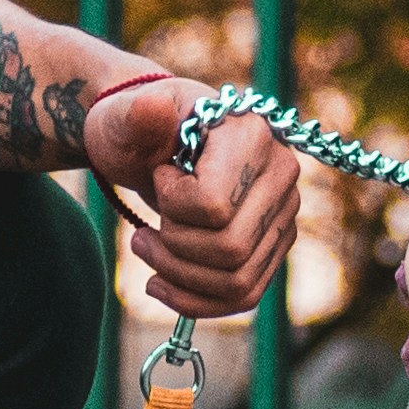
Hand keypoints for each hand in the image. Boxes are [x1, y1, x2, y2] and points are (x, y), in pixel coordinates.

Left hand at [82, 78, 296, 323]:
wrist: (151, 145)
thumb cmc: (136, 131)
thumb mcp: (124, 119)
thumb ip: (137, 117)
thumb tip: (153, 108)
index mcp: (251, 133)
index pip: (215, 207)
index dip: (173, 205)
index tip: (159, 177)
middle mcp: (281, 173)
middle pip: (231, 250)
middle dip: (173, 249)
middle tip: (143, 231)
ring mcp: (283, 212)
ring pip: (239, 281)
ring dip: (179, 278)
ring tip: (145, 250)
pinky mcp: (274, 244)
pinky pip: (244, 295)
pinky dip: (195, 300)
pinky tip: (159, 284)